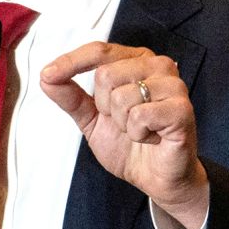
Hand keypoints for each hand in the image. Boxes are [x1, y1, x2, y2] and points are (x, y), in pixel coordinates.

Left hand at [40, 42, 208, 228]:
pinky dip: (138, 133)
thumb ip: (70, 96)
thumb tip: (46, 77)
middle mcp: (157, 66)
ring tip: (139, 130)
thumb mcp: (91, 118)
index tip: (48, 74)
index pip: (99, 51)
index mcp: (135, 61)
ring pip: (122, 97)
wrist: (156, 178)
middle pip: (106, 75)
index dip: (71, 61)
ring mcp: (172, 85)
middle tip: (123, 122)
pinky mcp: (181, 109)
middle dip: (105, 108)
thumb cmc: (130, 145)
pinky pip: (141, 115)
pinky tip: (151, 137)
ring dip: (123, 124)